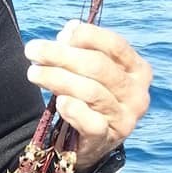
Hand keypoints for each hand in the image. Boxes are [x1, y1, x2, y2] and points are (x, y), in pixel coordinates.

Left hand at [25, 19, 151, 170]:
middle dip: (62, 55)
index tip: (61, 35)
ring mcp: (124, 119)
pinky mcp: (107, 139)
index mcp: (138, 70)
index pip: (115, 45)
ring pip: (91, 91)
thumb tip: (69, 30)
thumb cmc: (90, 99)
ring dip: (57, 78)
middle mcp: (137, 94)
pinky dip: (74, 110)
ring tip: (33, 72)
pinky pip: (91, 122)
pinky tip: (59, 102)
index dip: (88, 36)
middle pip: (99, 67)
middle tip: (33, 50)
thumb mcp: (90, 72)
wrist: (90, 143)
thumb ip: (82, 50)